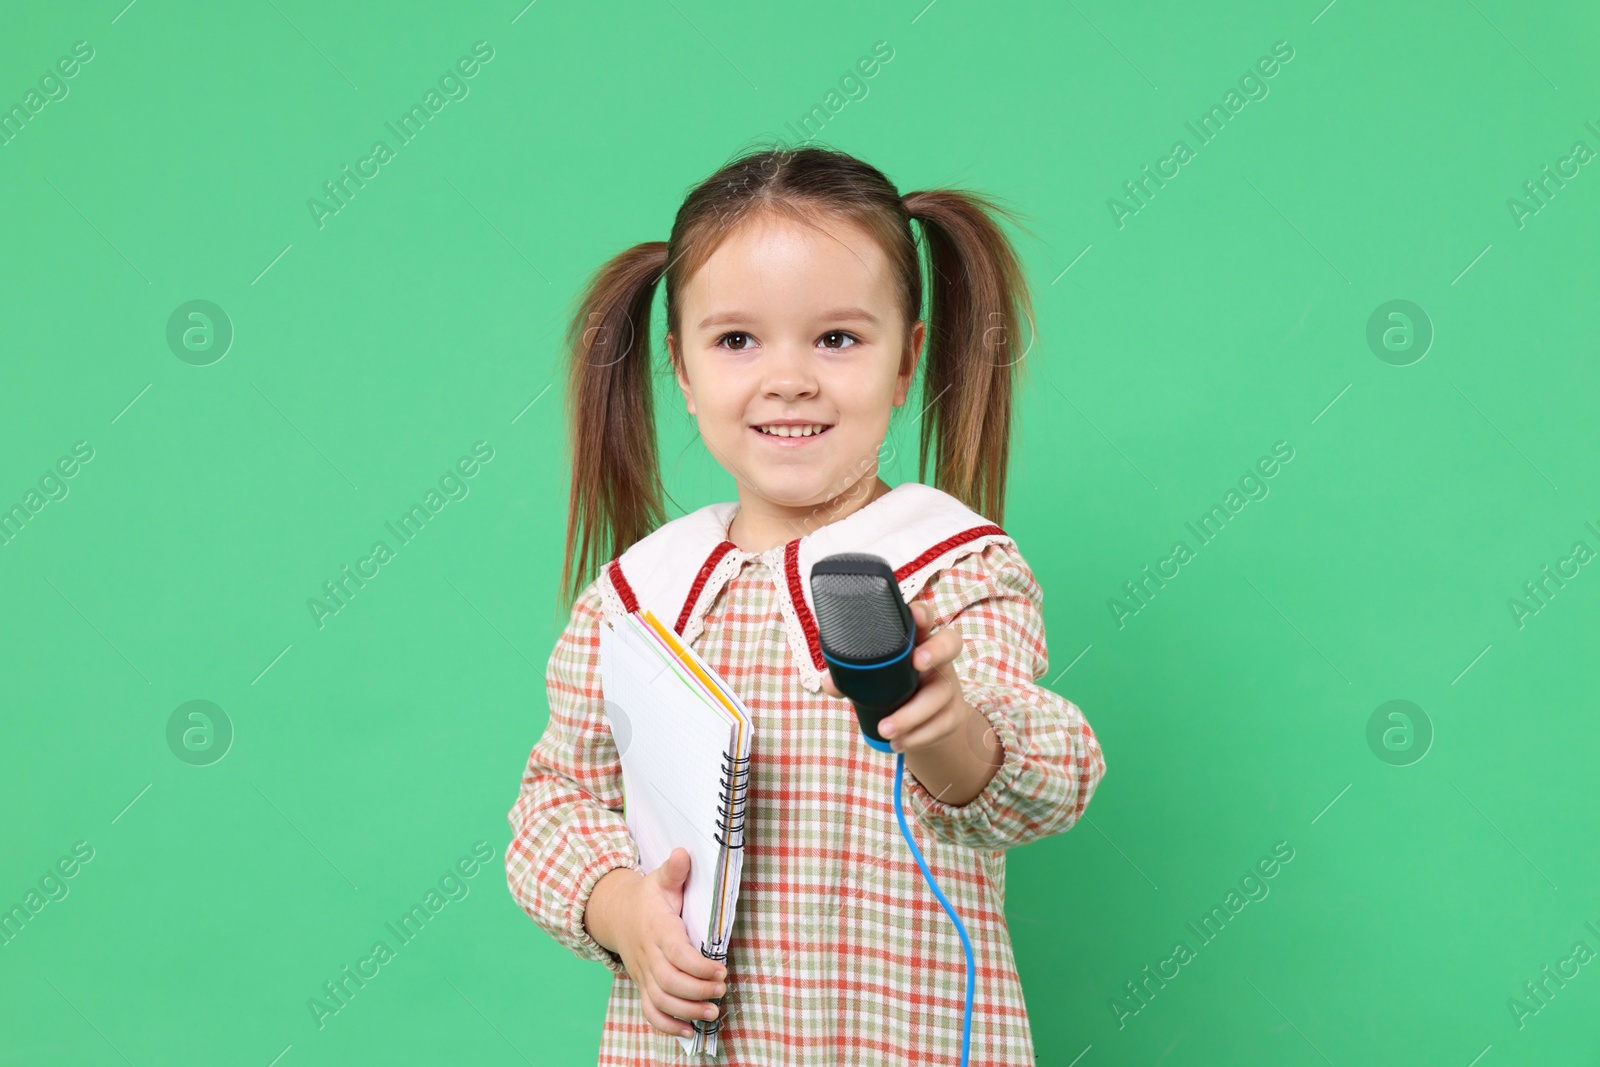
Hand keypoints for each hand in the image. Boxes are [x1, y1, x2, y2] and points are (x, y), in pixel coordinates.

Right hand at [589, 848, 726, 1037]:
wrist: (616, 914)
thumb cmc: (647, 898)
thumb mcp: (660, 880)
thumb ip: (674, 871)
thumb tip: (683, 853)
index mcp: (658, 930)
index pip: (677, 953)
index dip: (699, 966)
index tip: (721, 969)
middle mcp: (649, 955)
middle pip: (669, 982)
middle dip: (697, 991)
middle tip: (721, 990)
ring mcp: (643, 973)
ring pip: (660, 1001)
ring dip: (686, 1011)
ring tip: (712, 1013)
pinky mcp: (642, 985)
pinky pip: (650, 1011)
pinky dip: (666, 1026)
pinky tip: (687, 1032)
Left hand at [821, 601, 974, 754]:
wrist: (918, 724)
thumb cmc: (891, 688)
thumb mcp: (872, 680)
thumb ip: (850, 677)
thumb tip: (830, 683)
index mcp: (915, 641)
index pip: (924, 617)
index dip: (922, 613)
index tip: (915, 617)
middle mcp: (937, 658)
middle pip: (950, 643)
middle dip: (936, 651)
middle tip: (916, 665)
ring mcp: (948, 685)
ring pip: (940, 693)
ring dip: (912, 714)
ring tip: (886, 730)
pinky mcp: (952, 713)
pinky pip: (941, 724)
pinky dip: (918, 736)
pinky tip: (899, 743)